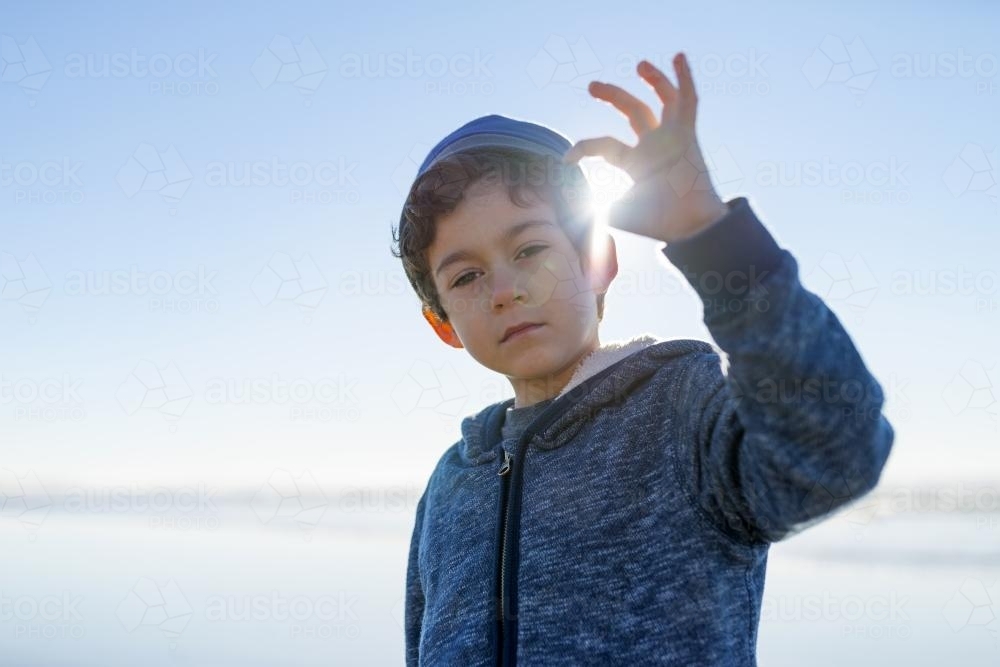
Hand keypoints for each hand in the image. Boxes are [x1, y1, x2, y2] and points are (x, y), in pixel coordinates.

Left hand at [563, 53, 728, 242]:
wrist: (690, 227)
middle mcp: (653, 146)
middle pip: (633, 111)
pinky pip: (688, 102)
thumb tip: (576, 209)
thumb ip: (599, 208)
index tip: (564, 159)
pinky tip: (677, 57)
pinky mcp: (688, 136)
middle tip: (591, 86)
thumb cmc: (659, 223)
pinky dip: (684, 79)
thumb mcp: (621, 214)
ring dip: (653, 80)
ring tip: (639, 65)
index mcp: (635, 163)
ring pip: (662, 100)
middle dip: (613, 95)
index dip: (584, 147)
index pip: (604, 145)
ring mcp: (672, 139)